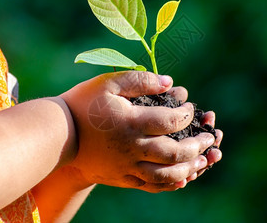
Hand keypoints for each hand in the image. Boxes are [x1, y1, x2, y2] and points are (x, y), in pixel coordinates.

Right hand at [59, 71, 220, 192]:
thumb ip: (141, 80)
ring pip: (165, 175)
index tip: (190, 108)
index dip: (186, 114)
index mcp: (131, 122)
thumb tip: (171, 83)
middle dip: (196, 145)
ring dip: (188, 168)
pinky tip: (182, 178)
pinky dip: (170, 184)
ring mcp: (127, 166)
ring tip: (202, 161)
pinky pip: (151, 186)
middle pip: (173, 153)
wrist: (58, 135)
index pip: (170, 121)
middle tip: (208, 138)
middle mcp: (132, 148)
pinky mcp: (122, 178)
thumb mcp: (109, 83)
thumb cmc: (84, 104)